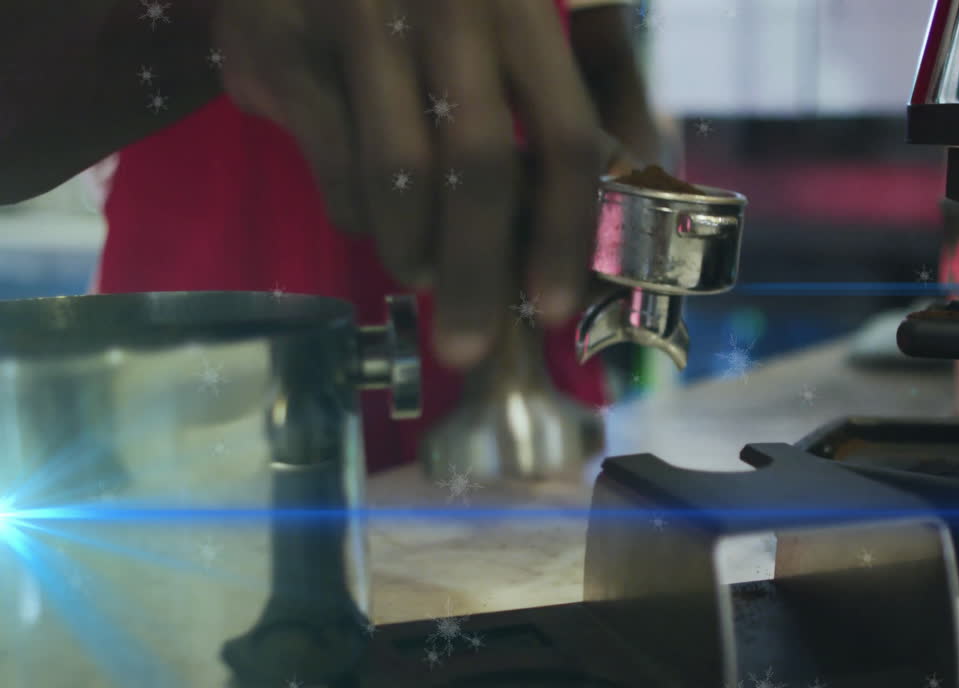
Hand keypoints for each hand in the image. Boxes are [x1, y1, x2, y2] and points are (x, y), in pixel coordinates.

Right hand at [213, 0, 604, 367]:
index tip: (556, 306)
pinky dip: (359, 216)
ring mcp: (358, 19)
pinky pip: (333, 167)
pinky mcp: (281, 47)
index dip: (566, 231)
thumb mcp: (533, 9)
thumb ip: (597, 83)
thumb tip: (643, 179)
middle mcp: (445, 4)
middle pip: (477, 168)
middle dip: (479, 276)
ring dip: (415, 250)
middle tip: (471, 347)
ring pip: (398, 177)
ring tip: (423, 274)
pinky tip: (374, 220)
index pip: (564, 133)